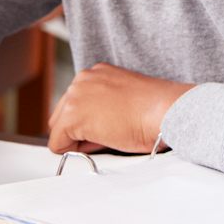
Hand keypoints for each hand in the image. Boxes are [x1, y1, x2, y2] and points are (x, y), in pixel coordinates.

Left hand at [47, 63, 194, 155]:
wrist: (165, 111)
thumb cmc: (156, 109)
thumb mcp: (126, 98)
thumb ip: (106, 104)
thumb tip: (97, 124)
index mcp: (97, 73)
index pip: (77, 102)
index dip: (91, 121)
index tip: (110, 124)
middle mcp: (82, 79)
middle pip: (62, 114)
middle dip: (79, 129)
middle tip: (109, 134)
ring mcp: (74, 96)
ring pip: (59, 128)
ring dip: (78, 138)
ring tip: (108, 137)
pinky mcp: (71, 117)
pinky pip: (57, 143)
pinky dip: (74, 151)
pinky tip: (101, 143)